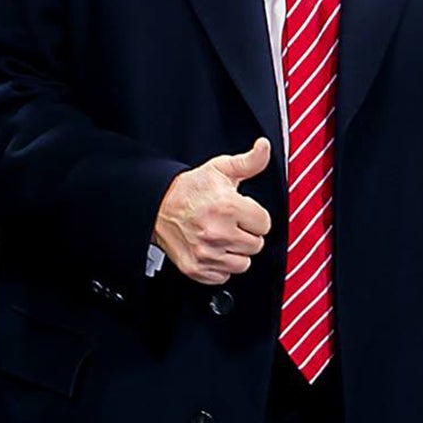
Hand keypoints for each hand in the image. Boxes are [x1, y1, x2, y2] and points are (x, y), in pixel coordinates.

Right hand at [151, 139, 272, 284]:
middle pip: (256, 245)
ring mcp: (206, 253)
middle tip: (233, 224)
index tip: (244, 213)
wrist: (157, 205)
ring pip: (243, 264)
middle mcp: (218, 232)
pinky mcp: (196, 268)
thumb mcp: (221, 169)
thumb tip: (264, 147)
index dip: (256, 216)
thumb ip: (250, 161)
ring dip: (237, 252)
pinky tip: (214, 250)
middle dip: (248, 234)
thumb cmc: (191, 189)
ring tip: (224, 237)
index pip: (265, 224)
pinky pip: (224, 276)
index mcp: (228, 207)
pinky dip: (221, 266)